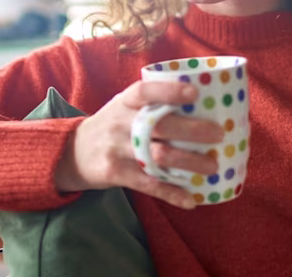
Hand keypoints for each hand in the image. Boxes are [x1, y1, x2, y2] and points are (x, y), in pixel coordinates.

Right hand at [55, 80, 224, 208]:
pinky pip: (147, 184)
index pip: (146, 91)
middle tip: (219, 134)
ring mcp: (117, 148)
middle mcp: (121, 122)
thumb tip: (202, 105)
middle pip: (160, 125)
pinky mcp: (115, 173)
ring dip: (188, 163)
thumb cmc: (111, 124)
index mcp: (125, 101)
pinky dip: (171, 193)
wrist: (72, 152)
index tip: (195, 93)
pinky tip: (190, 200)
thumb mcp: (123, 106)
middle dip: (193, 130)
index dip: (170, 91)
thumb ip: (152, 103)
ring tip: (212, 167)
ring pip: (157, 156)